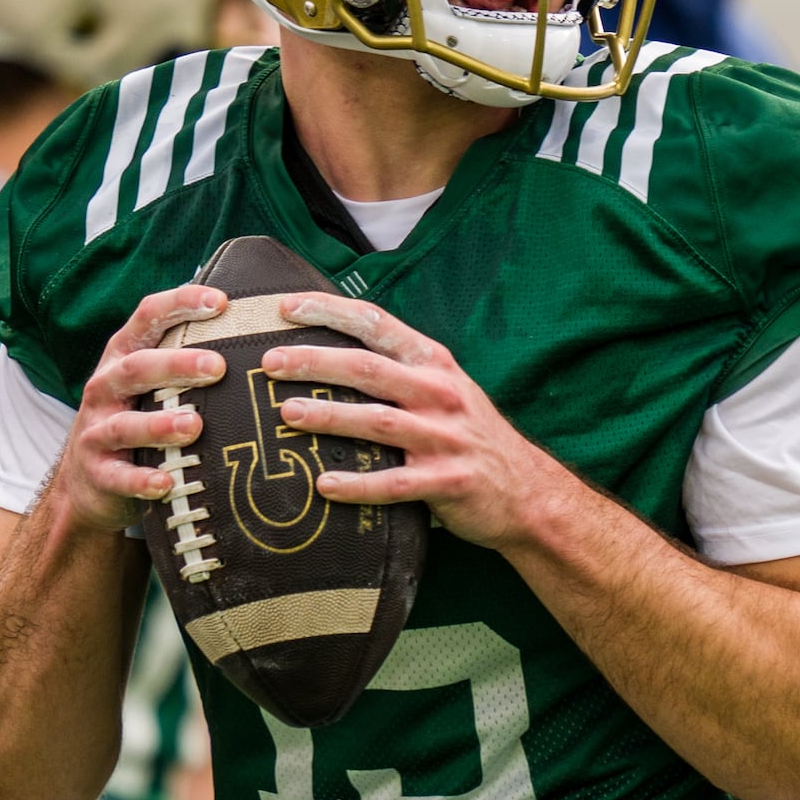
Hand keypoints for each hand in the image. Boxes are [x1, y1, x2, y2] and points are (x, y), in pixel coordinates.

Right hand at [49, 284, 229, 538]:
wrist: (88, 481)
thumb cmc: (137, 419)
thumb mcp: (151, 384)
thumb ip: (184, 358)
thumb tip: (251, 328)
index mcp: (123, 356)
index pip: (147, 317)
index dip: (180, 304)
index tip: (220, 301)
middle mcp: (105, 387)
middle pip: (136, 368)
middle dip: (175, 364)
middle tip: (217, 366)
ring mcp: (97, 431)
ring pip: (124, 424)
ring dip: (159, 424)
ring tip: (194, 424)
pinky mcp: (98, 472)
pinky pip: (119, 477)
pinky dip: (141, 481)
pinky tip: (165, 482)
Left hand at [264, 294, 583, 551]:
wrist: (530, 491)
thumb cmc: (471, 437)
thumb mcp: (444, 389)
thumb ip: (398, 371)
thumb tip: (327, 355)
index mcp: (434, 364)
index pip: (376, 324)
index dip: (329, 311)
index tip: (285, 308)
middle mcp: (440, 394)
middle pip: (368, 368)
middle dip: (315, 360)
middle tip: (269, 361)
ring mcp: (446, 438)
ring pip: (379, 421)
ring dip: (331, 415)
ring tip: (288, 412)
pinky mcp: (449, 483)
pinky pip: (396, 484)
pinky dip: (358, 485)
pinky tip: (324, 485)